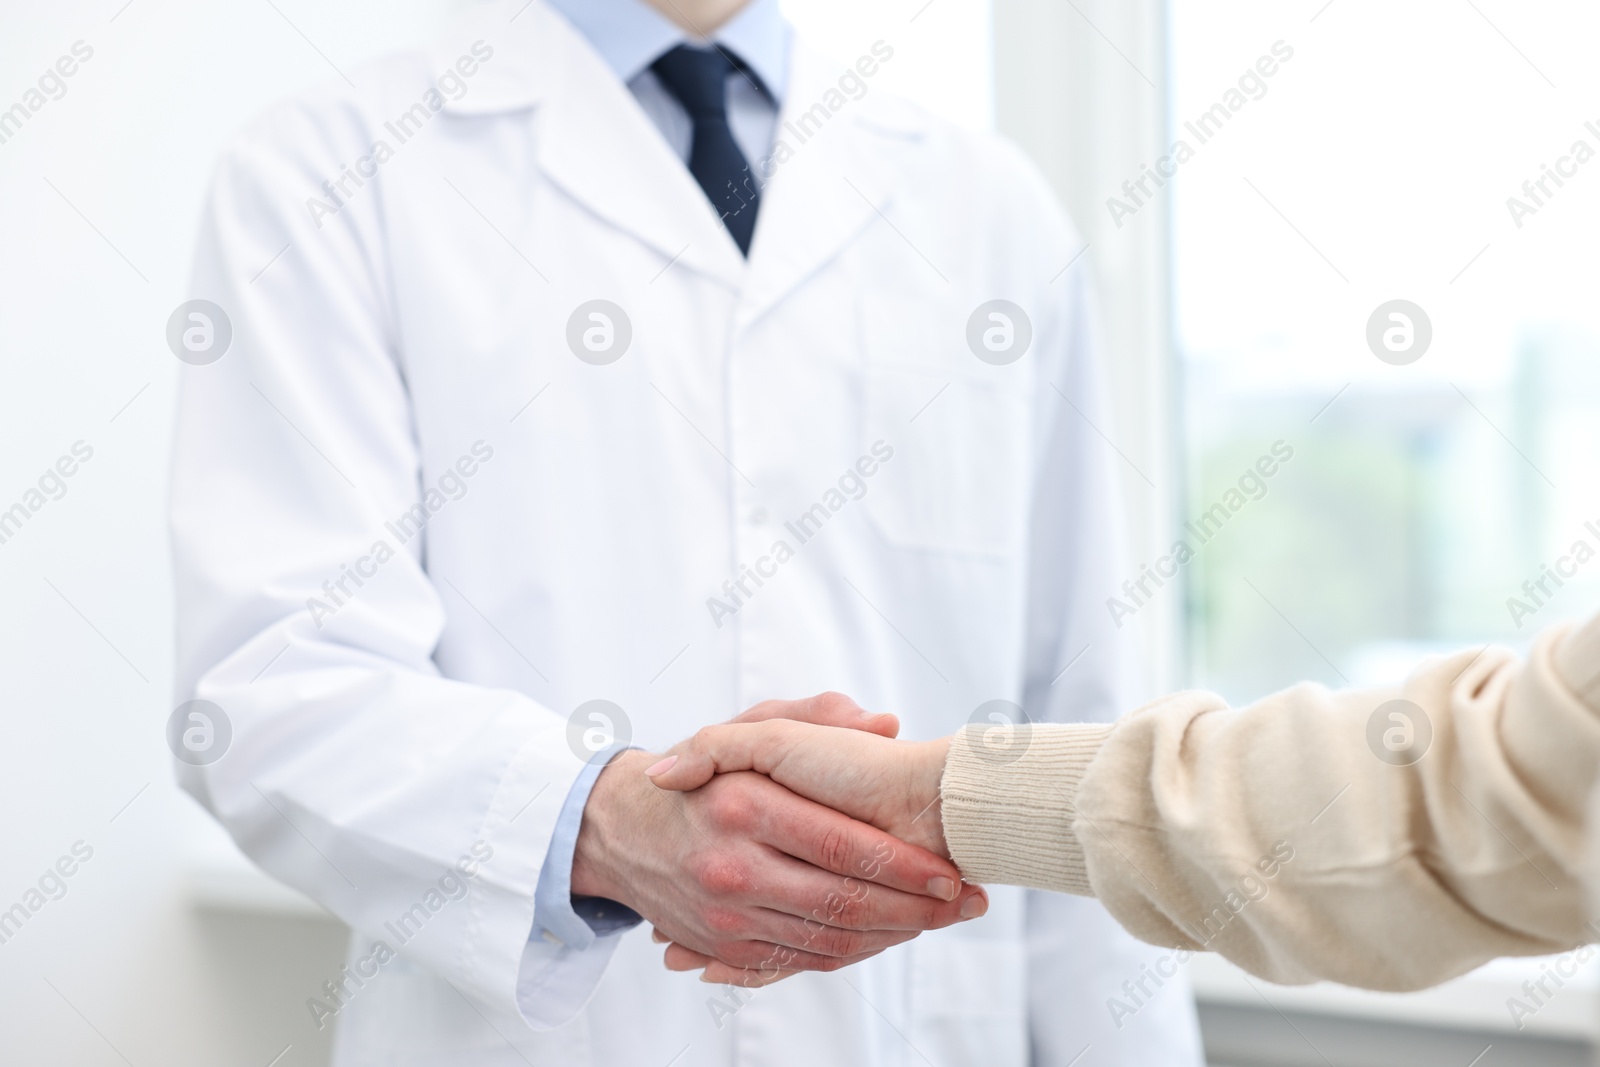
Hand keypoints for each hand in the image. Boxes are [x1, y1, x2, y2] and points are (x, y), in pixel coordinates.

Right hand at [571, 694, 982, 985]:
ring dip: (893, 935)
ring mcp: (725, 914)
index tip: (949, 871)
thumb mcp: (750, 728)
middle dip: (915, 908)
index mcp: (744, 805)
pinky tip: (887, 937)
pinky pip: (800, 961)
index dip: (903, 865)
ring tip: (939, 921)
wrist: (623, 828)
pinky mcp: (723, 947)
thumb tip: (885, 723)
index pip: (842, 846)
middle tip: (963, 902)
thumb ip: (817, 714)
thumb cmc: (705, 772)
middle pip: (843, 901)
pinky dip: (850, 954)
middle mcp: (732, 865)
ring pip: (828, 939)